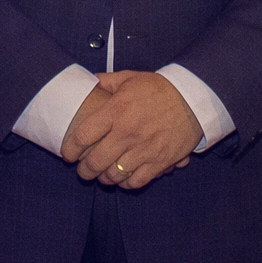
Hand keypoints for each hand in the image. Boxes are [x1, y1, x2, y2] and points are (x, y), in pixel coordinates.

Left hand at [64, 71, 200, 189]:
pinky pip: (136, 181)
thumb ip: (107, 81)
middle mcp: (127, 132)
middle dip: (84, 171)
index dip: (70, 149)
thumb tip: (91, 81)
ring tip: (102, 176)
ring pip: (114, 175)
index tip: (68, 154)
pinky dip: (126, 184)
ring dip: (104, 179)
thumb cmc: (159, 88)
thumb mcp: (130, 78)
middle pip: (95, 161)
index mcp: (116, 111)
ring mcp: (143, 149)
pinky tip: (122, 180)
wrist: (193, 99)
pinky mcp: (159, 161)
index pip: (83, 136)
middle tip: (82, 171)